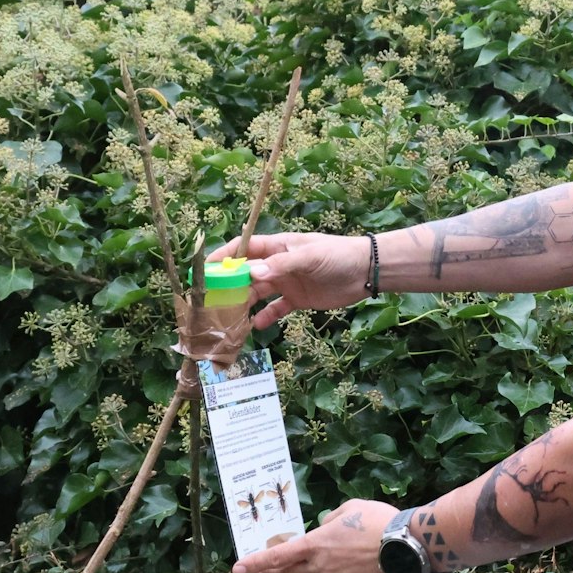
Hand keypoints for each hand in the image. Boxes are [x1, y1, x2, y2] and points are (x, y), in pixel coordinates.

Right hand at [209, 232, 370, 331]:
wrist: (366, 272)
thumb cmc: (337, 255)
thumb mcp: (309, 257)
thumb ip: (281, 265)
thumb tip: (252, 274)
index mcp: (278, 246)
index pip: (244, 248)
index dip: (224, 257)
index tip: (206, 269)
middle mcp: (277, 264)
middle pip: (247, 274)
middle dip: (230, 285)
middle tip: (213, 300)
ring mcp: (287, 282)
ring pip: (258, 293)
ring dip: (245, 303)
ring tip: (230, 317)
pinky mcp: (297, 299)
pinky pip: (276, 308)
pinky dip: (266, 316)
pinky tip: (256, 326)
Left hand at [231, 499, 401, 572]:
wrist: (409, 548)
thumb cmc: (380, 522)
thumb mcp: (352, 508)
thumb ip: (331, 519)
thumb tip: (325, 527)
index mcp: (316, 543)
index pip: (278, 555)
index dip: (255, 562)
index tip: (237, 570)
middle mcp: (320, 567)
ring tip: (357, 562)